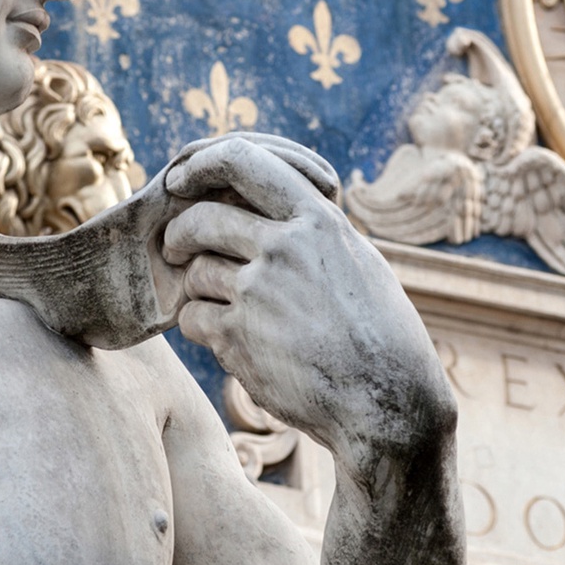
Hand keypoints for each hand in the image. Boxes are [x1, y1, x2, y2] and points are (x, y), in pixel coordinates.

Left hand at [163, 138, 454, 475]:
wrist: (388, 404)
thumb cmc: (383, 335)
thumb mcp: (360, 261)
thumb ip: (315, 232)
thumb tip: (277, 209)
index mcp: (318, 220)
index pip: (243, 161)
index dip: (201, 165)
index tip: (181, 181)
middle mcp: (285, 248)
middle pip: (202, 220)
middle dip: (180, 234)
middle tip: (176, 247)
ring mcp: (258, 293)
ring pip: (196, 273)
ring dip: (198, 288)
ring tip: (223, 306)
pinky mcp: (238, 339)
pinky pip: (193, 318)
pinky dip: (201, 326)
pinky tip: (228, 339)